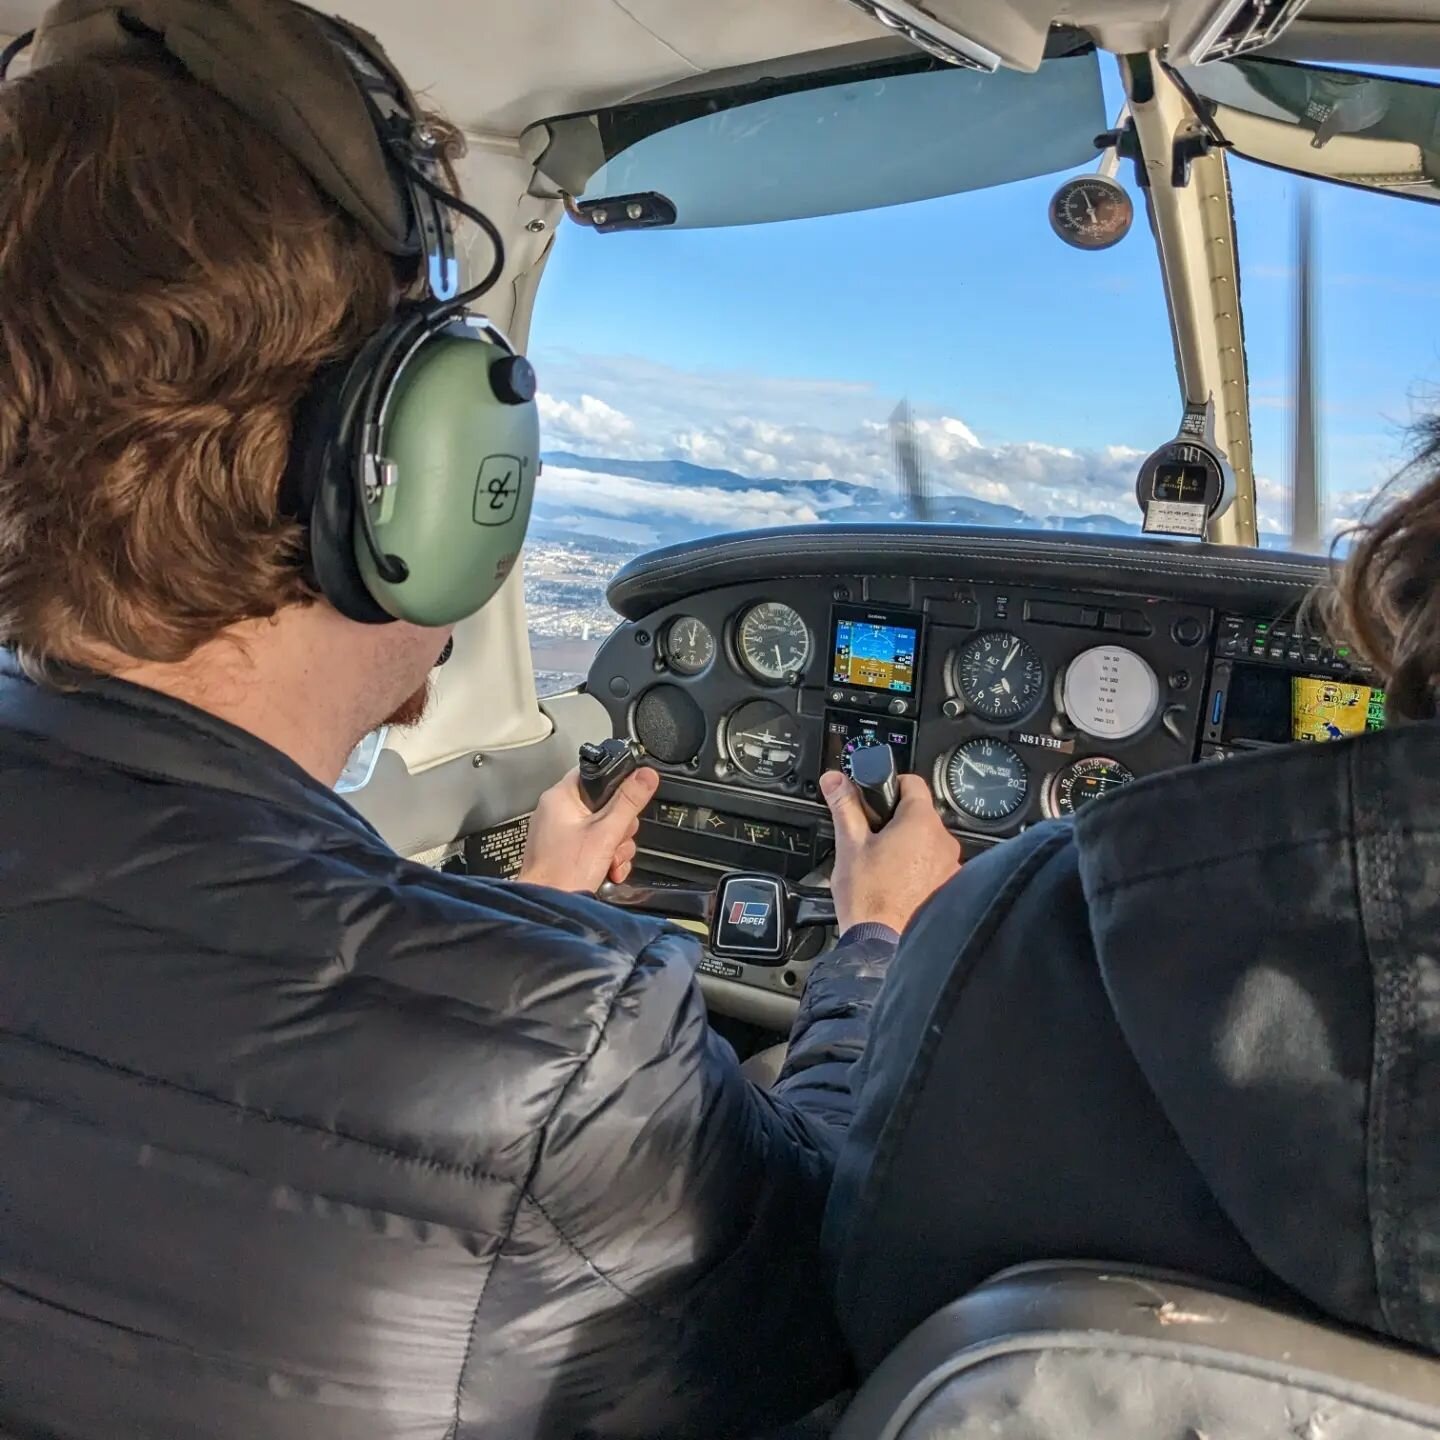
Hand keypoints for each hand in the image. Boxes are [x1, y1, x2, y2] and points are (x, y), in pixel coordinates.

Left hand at [517, 766, 659, 891]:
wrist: (549, 909)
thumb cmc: (562, 873)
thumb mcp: (605, 833)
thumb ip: (628, 802)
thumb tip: (646, 775)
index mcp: (561, 798)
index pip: (595, 774)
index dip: (617, 785)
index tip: (629, 800)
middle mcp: (559, 812)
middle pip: (606, 805)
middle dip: (620, 828)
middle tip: (615, 841)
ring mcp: (562, 834)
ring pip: (605, 828)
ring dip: (616, 847)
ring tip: (610, 862)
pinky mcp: (568, 852)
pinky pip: (597, 846)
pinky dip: (607, 858)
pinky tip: (608, 871)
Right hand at [822, 770, 960, 934]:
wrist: (882, 945)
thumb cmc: (869, 898)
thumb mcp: (849, 844)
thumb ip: (844, 805)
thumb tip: (835, 779)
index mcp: (920, 822)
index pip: (913, 783)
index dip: (890, 785)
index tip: (875, 799)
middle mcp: (943, 841)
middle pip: (920, 814)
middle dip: (896, 821)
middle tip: (872, 838)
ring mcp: (951, 866)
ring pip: (927, 842)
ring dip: (909, 846)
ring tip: (883, 865)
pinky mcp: (950, 888)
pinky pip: (935, 867)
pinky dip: (919, 869)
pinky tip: (898, 884)